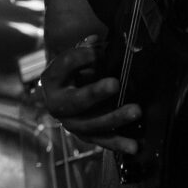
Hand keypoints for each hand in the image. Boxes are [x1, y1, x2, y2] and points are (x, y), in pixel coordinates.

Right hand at [40, 36, 141, 153]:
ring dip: (114, 118)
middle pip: (75, 101)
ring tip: (136, 111)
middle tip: (115, 84)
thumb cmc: (75, 69)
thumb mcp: (76, 54)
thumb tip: (97, 41)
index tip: (100, 51)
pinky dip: (119, 143)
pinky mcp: (85, 136)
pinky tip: (134, 146)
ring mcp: (71, 123)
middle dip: (95, 93)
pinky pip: (102, 141)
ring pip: (91, 125)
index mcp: (52, 78)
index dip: (83, 57)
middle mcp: (56, 104)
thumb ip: (86, 49)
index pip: (65, 64)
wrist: (64, 91)